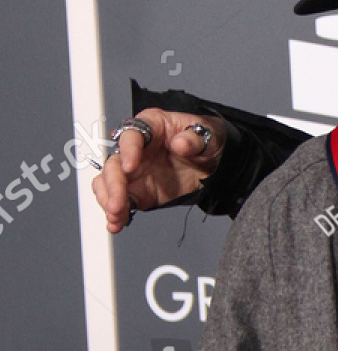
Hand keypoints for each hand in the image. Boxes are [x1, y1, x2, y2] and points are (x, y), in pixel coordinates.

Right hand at [93, 110, 225, 232]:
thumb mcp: (208, 134)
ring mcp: (134, 172)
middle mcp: (136, 148)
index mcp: (151, 126)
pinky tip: (117, 224)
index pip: (131, 134)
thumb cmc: (206, 140)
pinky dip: (117, 214)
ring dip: (109, 200)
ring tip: (116, 217)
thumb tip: (180, 144)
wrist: (215, 163)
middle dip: (113, 184)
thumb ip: (194, 139)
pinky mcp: (139, 191)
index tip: (130, 166)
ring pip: (109, 183)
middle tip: (118, 202)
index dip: (127, 150)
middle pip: (114, 163)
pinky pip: (122, 202)